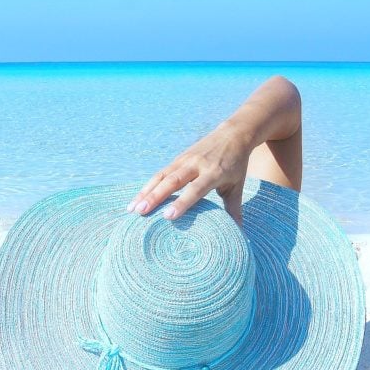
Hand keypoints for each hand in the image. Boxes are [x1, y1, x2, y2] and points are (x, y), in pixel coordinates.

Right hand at [126, 122, 254, 225]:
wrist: (232, 134)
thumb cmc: (236, 164)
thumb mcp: (237, 186)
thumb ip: (234, 209)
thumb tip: (238, 234)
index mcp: (214, 173)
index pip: (195, 189)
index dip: (182, 202)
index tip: (168, 216)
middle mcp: (196, 165)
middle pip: (172, 181)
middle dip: (155, 197)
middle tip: (141, 212)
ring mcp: (184, 160)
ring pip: (161, 176)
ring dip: (145, 192)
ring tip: (132, 209)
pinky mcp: (178, 158)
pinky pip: (160, 174)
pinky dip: (147, 186)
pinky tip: (137, 200)